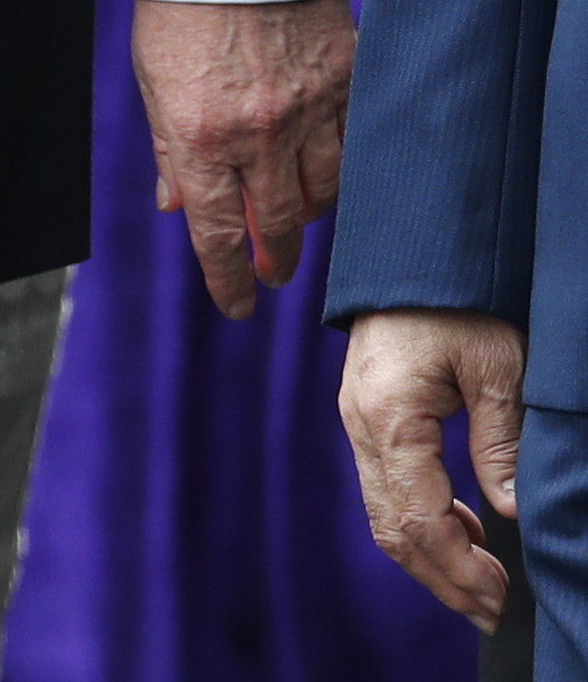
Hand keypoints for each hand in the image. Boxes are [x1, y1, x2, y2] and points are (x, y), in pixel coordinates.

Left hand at [133, 0, 352, 317]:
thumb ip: (170, 150)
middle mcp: (260, 133)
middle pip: (279, 223)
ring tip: (294, 221)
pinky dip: (342, 170)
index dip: (227, 278)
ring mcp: (311, 109)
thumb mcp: (154, 82)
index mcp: (201, 135)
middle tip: (271, 275)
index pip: (217, 232)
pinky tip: (330, 175)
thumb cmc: (180, 9)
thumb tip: (176, 207)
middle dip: (274, 258)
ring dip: (308, 216)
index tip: (235, 306)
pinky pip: (355, 149)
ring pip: (325, 192)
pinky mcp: (347, 82)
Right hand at [341, 308, 522, 628]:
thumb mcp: (498, 367)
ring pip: (383, 513)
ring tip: (481, 588)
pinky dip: (421, 522)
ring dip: (430, 558)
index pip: (417, 516)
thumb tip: (510, 513)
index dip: (458, 566)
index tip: (501, 595)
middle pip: (391, 526)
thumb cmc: (458, 300)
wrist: (412, 253)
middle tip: (494, 611)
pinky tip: (464, 532)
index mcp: (388, 415)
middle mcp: (359, 424)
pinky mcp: (365, 417)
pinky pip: (385, 487)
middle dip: (442, 578)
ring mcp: (356, 421)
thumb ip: (501, 442)